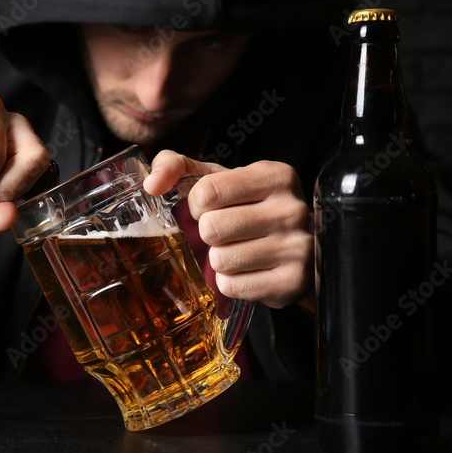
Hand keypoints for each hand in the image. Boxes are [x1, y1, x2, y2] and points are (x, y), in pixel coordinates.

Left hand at [143, 150, 313, 309]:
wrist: (300, 250)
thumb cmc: (250, 208)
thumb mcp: (221, 178)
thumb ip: (178, 166)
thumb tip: (152, 183)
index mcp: (274, 176)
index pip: (207, 191)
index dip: (197, 204)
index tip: (210, 207)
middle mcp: (291, 209)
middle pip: (211, 228)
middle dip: (208, 233)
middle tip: (227, 232)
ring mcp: (295, 248)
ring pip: (220, 259)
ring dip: (219, 259)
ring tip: (239, 250)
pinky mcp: (291, 282)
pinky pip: (231, 286)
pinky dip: (231, 282)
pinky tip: (248, 270)